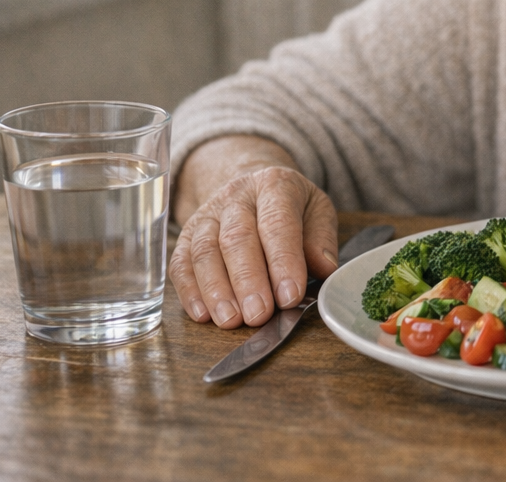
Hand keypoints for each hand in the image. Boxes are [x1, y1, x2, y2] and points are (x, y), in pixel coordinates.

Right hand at [170, 165, 338, 328]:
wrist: (250, 185)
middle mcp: (236, 197)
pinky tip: (202, 314)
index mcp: (275, 185)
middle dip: (248, 281)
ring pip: (204, 251)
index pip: (278, 223)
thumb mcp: (316, 211)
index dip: (284, 262)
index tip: (290, 296)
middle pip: (237, 238)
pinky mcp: (185, 235)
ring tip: (230, 320)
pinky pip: (180, 262)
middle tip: (258, 315)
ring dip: (216, 290)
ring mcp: (207, 215)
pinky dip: (189, 291)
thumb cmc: (289, 206)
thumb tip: (324, 270)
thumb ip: (321, 240)